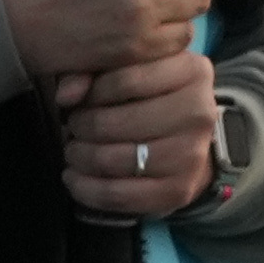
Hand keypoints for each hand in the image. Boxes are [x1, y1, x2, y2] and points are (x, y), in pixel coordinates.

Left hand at [54, 51, 220, 217]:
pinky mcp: (177, 191)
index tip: (79, 98)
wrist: (191, 142)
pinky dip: (84, 188)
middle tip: (72, 126)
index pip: (124, 80)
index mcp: (192, 72)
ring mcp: (191, 155)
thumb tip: (64, 95)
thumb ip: (94, 69)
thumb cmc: (154, 97)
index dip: (90, 92)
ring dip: (79, 156)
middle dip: (80, 126)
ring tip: (73, 149)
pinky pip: (116, 194)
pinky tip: (73, 177)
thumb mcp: (133, 68)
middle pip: (112, 123)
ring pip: (110, 160)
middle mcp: (199, 113)